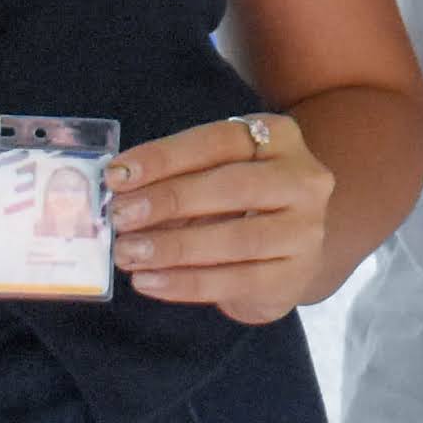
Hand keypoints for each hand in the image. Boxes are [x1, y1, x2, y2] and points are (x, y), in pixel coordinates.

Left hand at [106, 113, 342, 323]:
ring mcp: (305, 230)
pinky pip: (235, 280)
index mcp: (279, 138)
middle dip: (169, 200)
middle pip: (233, 186)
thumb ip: (175, 178)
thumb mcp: (214, 177)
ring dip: (173, 247)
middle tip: (120, 217)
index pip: (219, 140)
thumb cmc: (240, 206)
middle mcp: (303, 179)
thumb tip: (120, 193)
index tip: (117, 175)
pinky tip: (148, 282)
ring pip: (236, 238)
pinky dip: (185, 283)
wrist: (288, 256)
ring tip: (128, 253)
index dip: (165, 156)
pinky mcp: (295, 276)